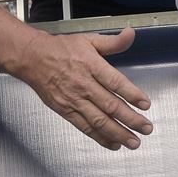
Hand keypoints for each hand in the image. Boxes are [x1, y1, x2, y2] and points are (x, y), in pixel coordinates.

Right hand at [11, 27, 153, 150]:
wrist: (31, 57)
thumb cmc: (60, 48)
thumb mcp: (89, 39)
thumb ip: (113, 42)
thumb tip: (131, 34)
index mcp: (91, 66)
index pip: (116, 83)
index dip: (132, 94)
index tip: (146, 104)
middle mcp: (83, 85)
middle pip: (111, 105)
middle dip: (131, 119)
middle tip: (146, 128)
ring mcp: (74, 100)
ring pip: (99, 120)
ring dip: (118, 133)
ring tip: (134, 142)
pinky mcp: (65, 110)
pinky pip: (84, 127)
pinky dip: (100, 137)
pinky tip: (113, 143)